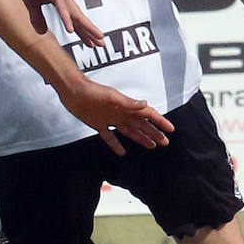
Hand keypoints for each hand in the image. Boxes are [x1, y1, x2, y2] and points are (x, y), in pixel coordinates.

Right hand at [13, 0, 103, 46]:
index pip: (74, 20)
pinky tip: (71, 29)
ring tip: (96, 38)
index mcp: (61, 2)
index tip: (92, 44)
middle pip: (80, 19)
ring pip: (75, 14)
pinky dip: (67, 19)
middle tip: (102, 44)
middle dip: (91, 31)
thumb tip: (43, 33)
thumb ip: (38, 18)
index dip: (83, 33)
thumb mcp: (31, 4)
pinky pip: (61, 8)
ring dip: (86, 27)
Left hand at [57, 78, 174, 154]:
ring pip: (129, 131)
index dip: (160, 122)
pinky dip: (115, 144)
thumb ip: (128, 102)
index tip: (170, 129)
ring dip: (140, 138)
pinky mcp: (98, 124)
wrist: (73, 92)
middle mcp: (121, 113)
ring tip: (151, 146)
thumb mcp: (111, 96)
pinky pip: (109, 137)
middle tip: (165, 142)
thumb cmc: (91, 91)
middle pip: (141, 125)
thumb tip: (145, 104)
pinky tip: (122, 152)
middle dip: (154, 133)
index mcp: (126, 106)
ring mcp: (110, 119)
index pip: (147, 114)